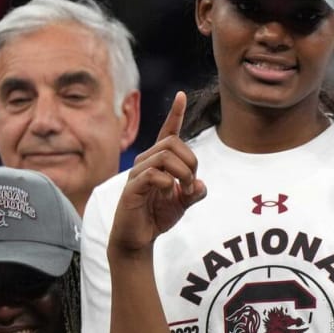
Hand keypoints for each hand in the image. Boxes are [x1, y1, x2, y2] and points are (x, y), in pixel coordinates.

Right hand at [109, 92, 206, 256]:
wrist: (139, 237)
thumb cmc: (158, 215)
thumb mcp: (183, 202)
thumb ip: (195, 191)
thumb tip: (201, 184)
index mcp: (159, 161)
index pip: (168, 132)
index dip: (175, 114)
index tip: (181, 94)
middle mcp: (146, 161)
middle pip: (174, 143)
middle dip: (191, 162)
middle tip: (191, 184)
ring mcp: (137, 173)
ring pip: (166, 156)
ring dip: (183, 174)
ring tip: (182, 191)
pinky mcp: (132, 188)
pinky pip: (154, 175)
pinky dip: (168, 183)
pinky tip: (169, 194)